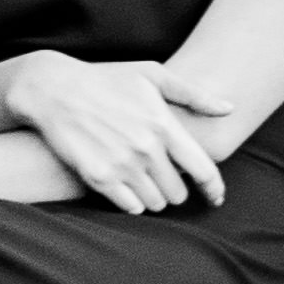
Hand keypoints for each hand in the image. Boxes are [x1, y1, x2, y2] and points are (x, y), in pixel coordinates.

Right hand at [2, 51, 229, 215]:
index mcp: (164, 124)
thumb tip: (230, 108)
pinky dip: (131, 202)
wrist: (54, 89)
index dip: (215, 190)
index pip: (204, 171)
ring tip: (143, 181)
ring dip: (153, 197)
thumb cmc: (106, 79)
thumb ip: (193, 95)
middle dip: (174, 188)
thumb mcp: (151, 76)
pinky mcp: (98, 177)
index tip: (215, 198)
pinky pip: (129, 207)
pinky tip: (125, 187)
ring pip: (155, 203)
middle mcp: (146, 148)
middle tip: (162, 177)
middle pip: (178, 192)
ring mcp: (122, 165)